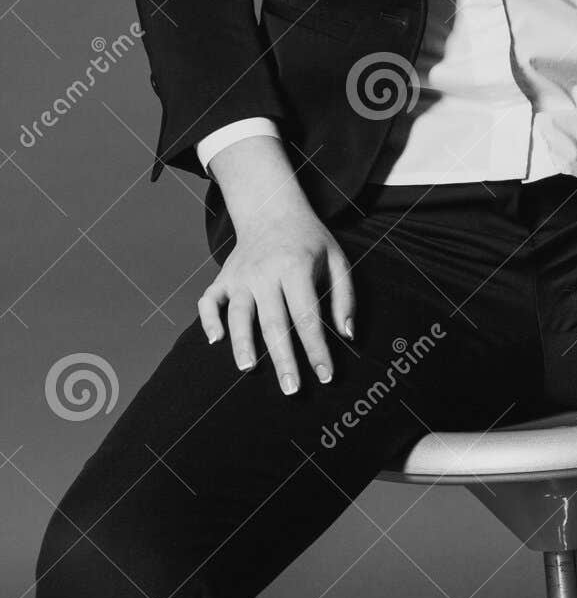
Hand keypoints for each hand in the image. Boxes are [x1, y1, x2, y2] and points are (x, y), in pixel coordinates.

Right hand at [197, 200, 355, 394]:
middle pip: (274, 322)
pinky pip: (209, 301)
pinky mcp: (223, 278)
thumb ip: (344, 297)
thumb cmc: (309, 240)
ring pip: (238, 314)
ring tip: (249, 369)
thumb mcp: (337, 259)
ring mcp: (241, 276)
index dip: (317, 349)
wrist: (272, 208)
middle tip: (291, 389)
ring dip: (242, 343)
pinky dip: (209, 321)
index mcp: (296, 267)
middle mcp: (265, 273)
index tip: (325, 377)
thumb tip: (347, 335)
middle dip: (283, 359)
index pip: (308, 316)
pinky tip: (216, 340)